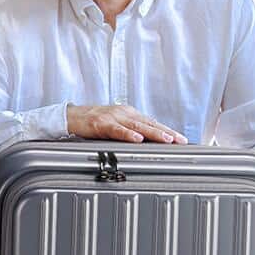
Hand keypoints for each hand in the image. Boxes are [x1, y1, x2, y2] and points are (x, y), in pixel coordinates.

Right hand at [67, 103, 187, 143]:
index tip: (182, 139)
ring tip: (166, 139)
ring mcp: (114, 117)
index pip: (154, 123)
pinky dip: (128, 134)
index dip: (169, 131)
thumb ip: (132, 130)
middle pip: (150, 124)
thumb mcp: (117, 124)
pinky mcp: (101, 123)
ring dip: (153, 133)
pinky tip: (137, 138)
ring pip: (137, 126)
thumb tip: (149, 139)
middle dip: (167, 133)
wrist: (72, 116)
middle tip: (180, 140)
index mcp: (130, 114)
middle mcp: (125, 113)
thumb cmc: (94, 122)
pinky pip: (117, 129)